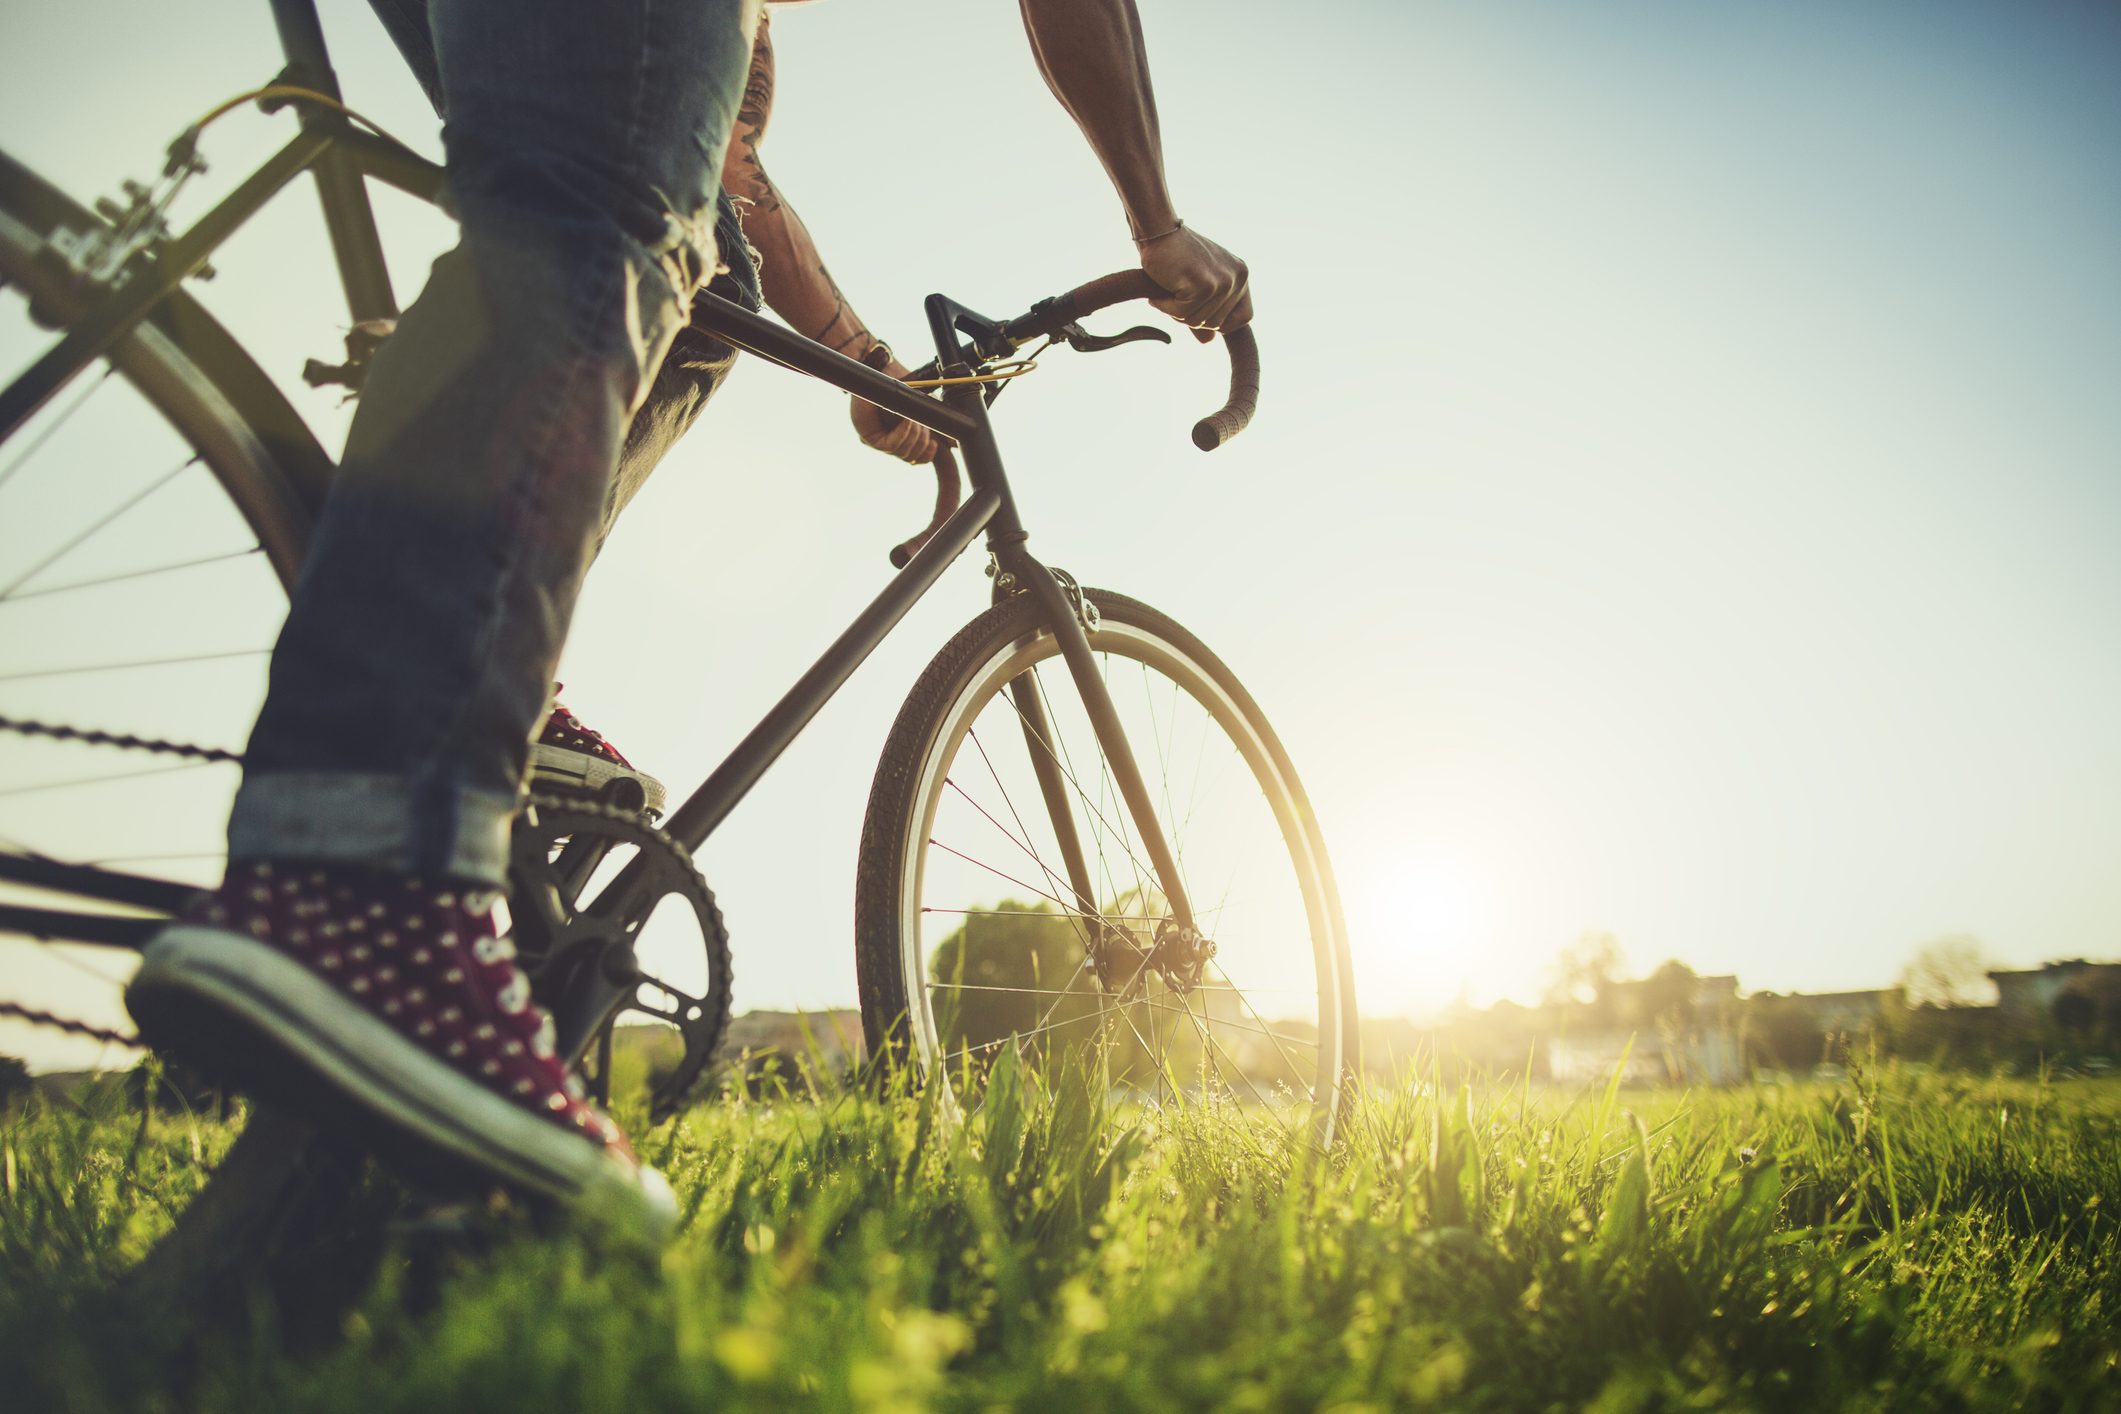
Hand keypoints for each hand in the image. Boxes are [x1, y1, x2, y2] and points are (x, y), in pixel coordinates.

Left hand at [850, 360, 947, 464]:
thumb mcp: (925, 406)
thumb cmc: (903, 385)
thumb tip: (954, 446)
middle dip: (922, 441)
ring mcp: (879, 441)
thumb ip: (937, 424)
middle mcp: (891, 442)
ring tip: (913, 418)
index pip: (916, 458)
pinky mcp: (869, 438)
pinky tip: (907, 420)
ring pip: (903, 453)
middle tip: (924, 424)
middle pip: (911, 458)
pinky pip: (891, 446)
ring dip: (914, 435)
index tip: (934, 444)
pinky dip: (903, 433)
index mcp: (904, 437)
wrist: (885, 370)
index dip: (926, 455)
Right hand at [1137, 223, 1251, 338]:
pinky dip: (1166, 307)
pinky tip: (1159, 291)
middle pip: (1217, 324)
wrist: (1157, 230)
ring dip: (1175, 312)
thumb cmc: (1173, 256)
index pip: (1244, 318)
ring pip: (1198, 322)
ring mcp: (1223, 281)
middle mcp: (1237, 277)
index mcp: (1241, 275)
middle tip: (1173, 296)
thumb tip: (1209, 341)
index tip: (1196, 310)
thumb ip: (1205, 313)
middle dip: (1191, 316)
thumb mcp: (1195, 286)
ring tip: (1166, 290)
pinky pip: (1184, 314)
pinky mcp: (1204, 285)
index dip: (1220, 323)